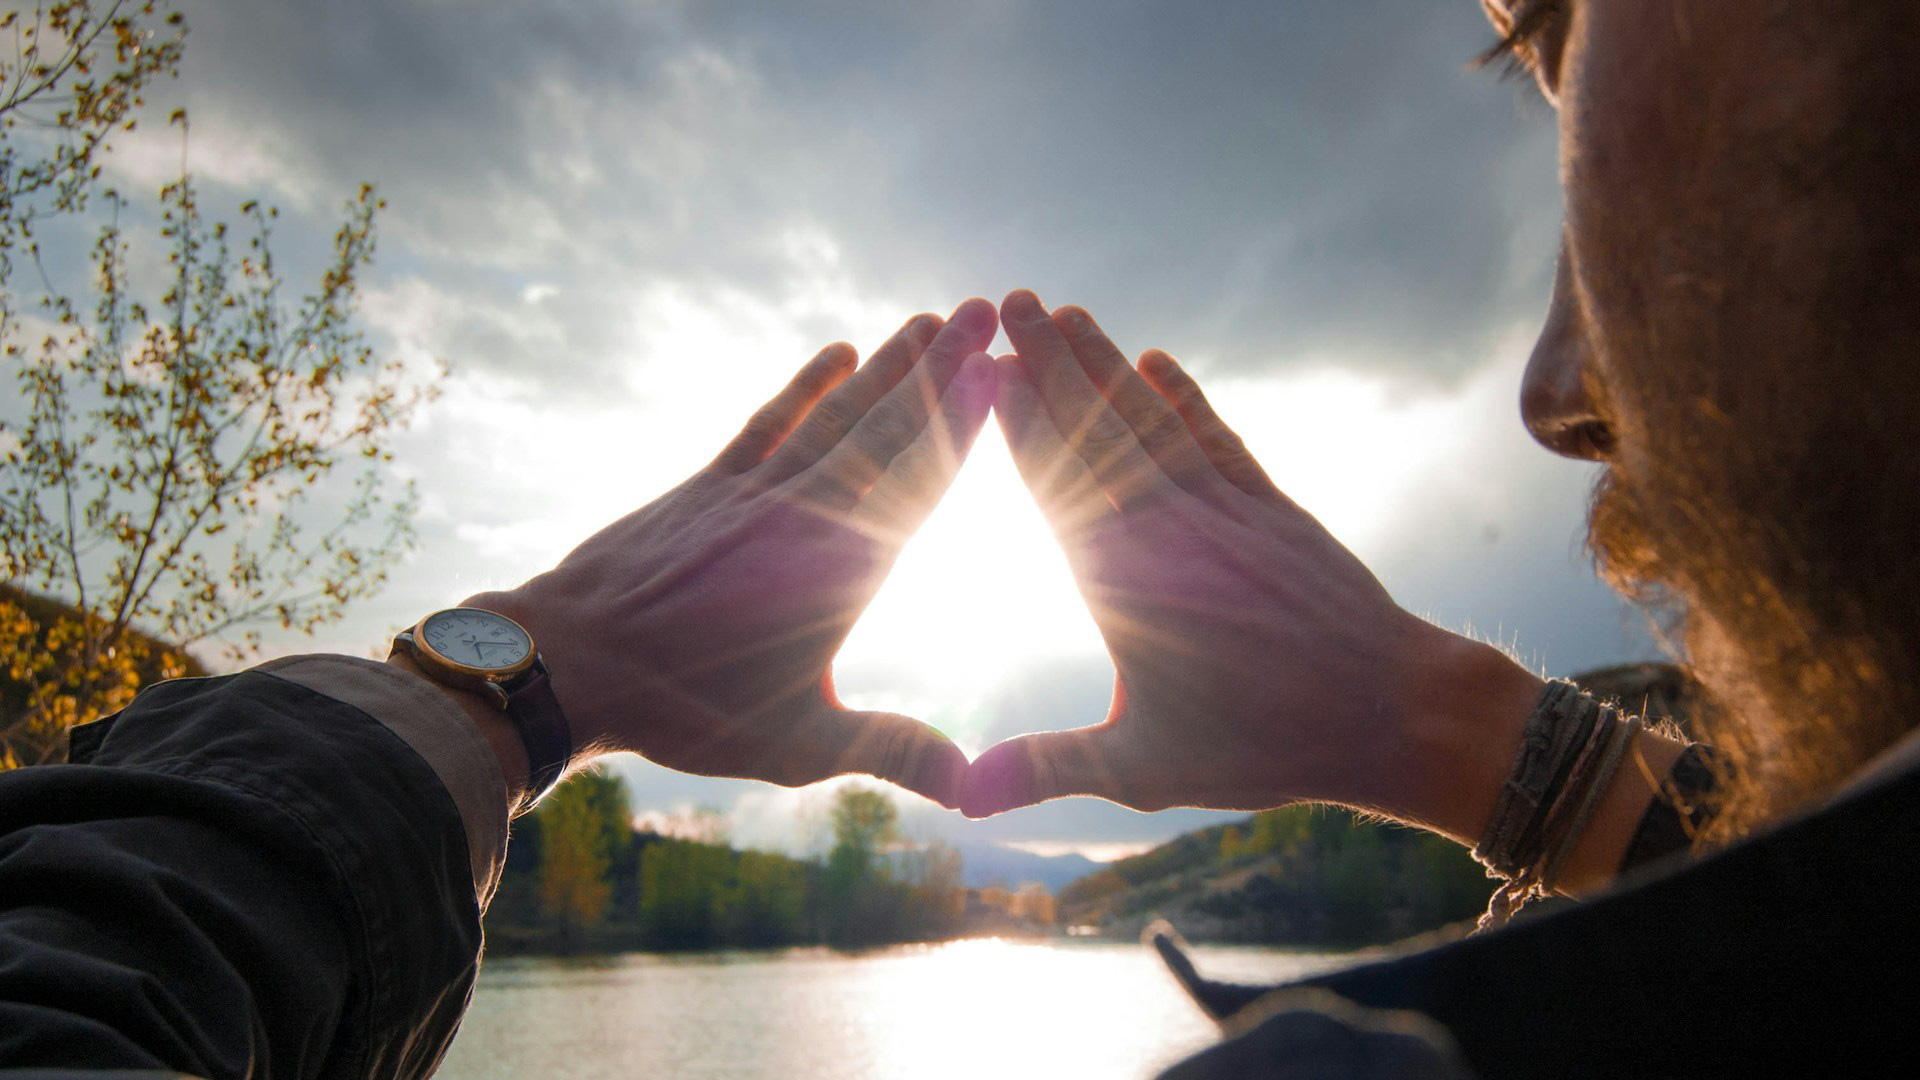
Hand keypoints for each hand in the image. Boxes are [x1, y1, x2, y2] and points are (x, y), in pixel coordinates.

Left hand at [470, 299, 1000, 808]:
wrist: (569, 662)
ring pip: (836, 413)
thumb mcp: (798, 744)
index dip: (962, 424)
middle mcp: (803, 513)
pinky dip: (807, 385)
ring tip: (933, 319)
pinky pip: (770, 420)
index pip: (917, 482)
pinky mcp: (708, 485)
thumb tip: (971, 787)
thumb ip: (890, 750)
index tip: (1002, 370)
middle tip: (989, 311)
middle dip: (942, 367)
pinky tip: (840, 351)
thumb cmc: (686, 710)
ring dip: (888, 364)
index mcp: (839, 570)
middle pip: (886, 427)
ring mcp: (753, 491)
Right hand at [961, 290, 1543, 841]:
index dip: (1020, 423)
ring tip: (1066, 314)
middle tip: (1011, 303)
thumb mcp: (1140, 770)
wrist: (1393, 712)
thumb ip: (1045, 767)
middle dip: (1052, 362)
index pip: (1058, 483)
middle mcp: (1171, 528)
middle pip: (1099, 429)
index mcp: (1126, 582)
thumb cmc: (1263, 747)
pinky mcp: (1272, 508)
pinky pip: (1216, 436)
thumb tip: (958, 796)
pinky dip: (1183, 398)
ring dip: (1107, 364)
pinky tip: (1155, 363)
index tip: (986, 368)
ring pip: (1152, 420)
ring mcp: (1225, 509)